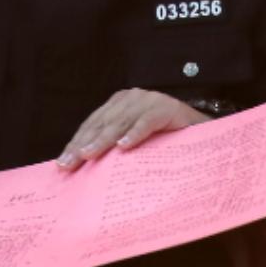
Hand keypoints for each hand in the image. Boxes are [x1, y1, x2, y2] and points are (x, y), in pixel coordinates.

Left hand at [58, 89, 207, 167]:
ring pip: (121, 121)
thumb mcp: (135, 144)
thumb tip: (82, 168)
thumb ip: (113, 148)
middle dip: (84, 143)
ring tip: (89, 154)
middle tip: (71, 162)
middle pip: (103, 122)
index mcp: (120, 104)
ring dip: (104, 139)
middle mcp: (132, 98)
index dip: (77, 142)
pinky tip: (124, 147)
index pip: (93, 123)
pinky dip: (135, 133)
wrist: (203, 133)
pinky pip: (148, 121)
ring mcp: (150, 101)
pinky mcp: (168, 108)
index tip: (62, 164)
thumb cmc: (165, 142)